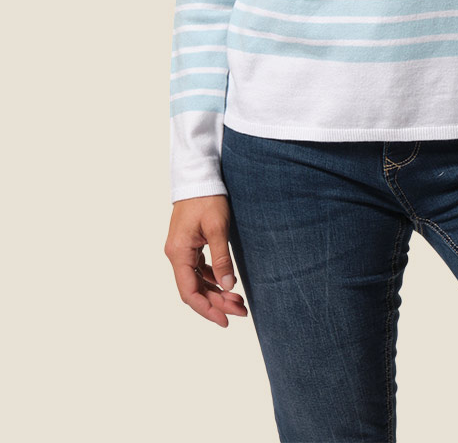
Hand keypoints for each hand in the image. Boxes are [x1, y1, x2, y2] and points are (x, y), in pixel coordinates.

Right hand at [164, 194, 248, 327]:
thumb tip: (229, 287)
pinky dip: (212, 278)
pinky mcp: (189, 244)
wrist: (199, 175)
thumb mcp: (218, 227)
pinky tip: (227, 283)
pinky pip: (198, 269)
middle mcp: (176, 254)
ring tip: (238, 301)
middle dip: (217, 303)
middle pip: (195, 289)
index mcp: (179, 253)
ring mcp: (181, 250)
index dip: (207, 310)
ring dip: (216, 292)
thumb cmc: (208, 198)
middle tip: (241, 311)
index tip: (226, 321)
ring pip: (197, 280)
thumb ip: (222, 258)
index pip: (189, 293)